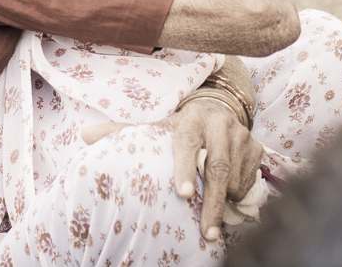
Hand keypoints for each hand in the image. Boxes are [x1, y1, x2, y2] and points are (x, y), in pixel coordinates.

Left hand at [82, 98, 262, 240]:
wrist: (217, 111)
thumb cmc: (180, 129)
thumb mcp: (156, 129)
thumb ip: (123, 133)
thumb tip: (84, 135)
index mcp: (191, 119)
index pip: (187, 143)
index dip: (185, 167)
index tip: (183, 194)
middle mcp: (219, 123)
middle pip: (218, 167)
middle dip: (212, 202)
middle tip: (205, 231)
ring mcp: (241, 135)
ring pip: (236, 177)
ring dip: (226, 203)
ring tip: (213, 223)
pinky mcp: (257, 148)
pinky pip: (250, 181)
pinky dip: (238, 196)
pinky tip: (227, 198)